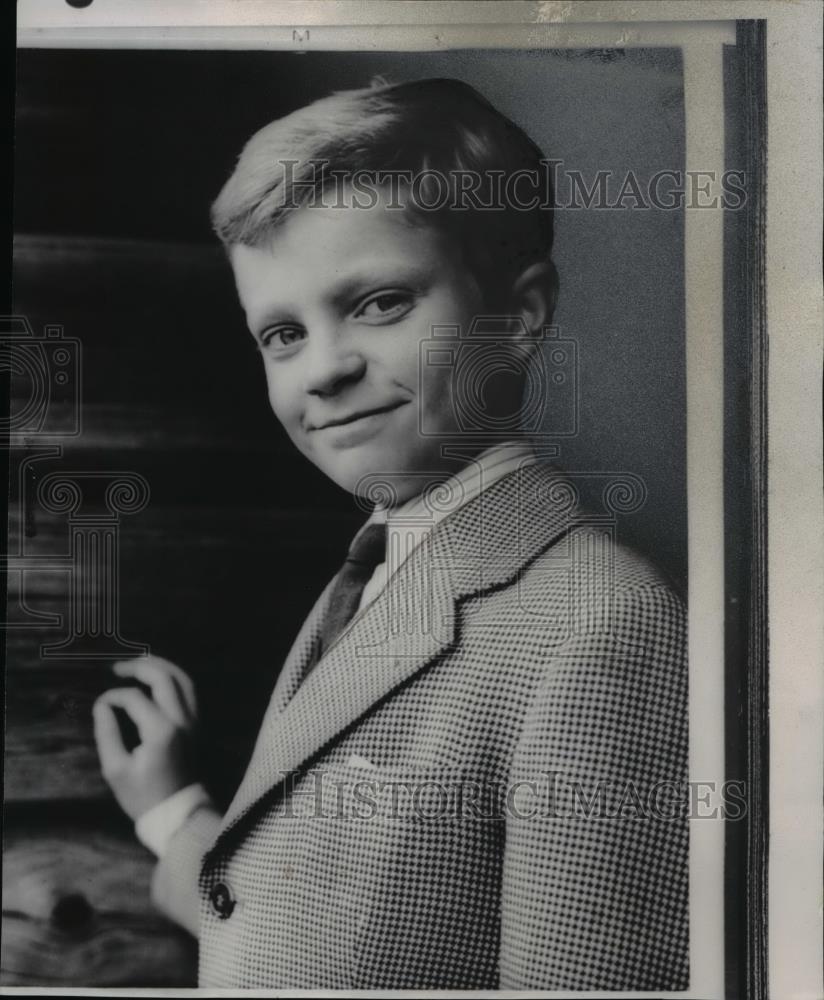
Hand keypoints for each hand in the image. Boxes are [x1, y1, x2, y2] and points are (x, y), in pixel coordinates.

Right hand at [93, 655, 198, 820]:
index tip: (100, 705)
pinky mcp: (198, 725)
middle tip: (117, 668)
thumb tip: (102, 706)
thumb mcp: (115, 769)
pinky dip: (175, 679)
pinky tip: (159, 679)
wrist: (178, 814)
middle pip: (164, 678)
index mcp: (161, 731)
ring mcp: (194, 720)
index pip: (134, 699)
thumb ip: (107, 733)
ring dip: (162, 666)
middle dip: (139, 667)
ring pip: (183, 680)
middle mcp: (182, 720)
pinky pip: (190, 692)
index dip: (113, 697)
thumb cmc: (143, 796)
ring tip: (139, 663)